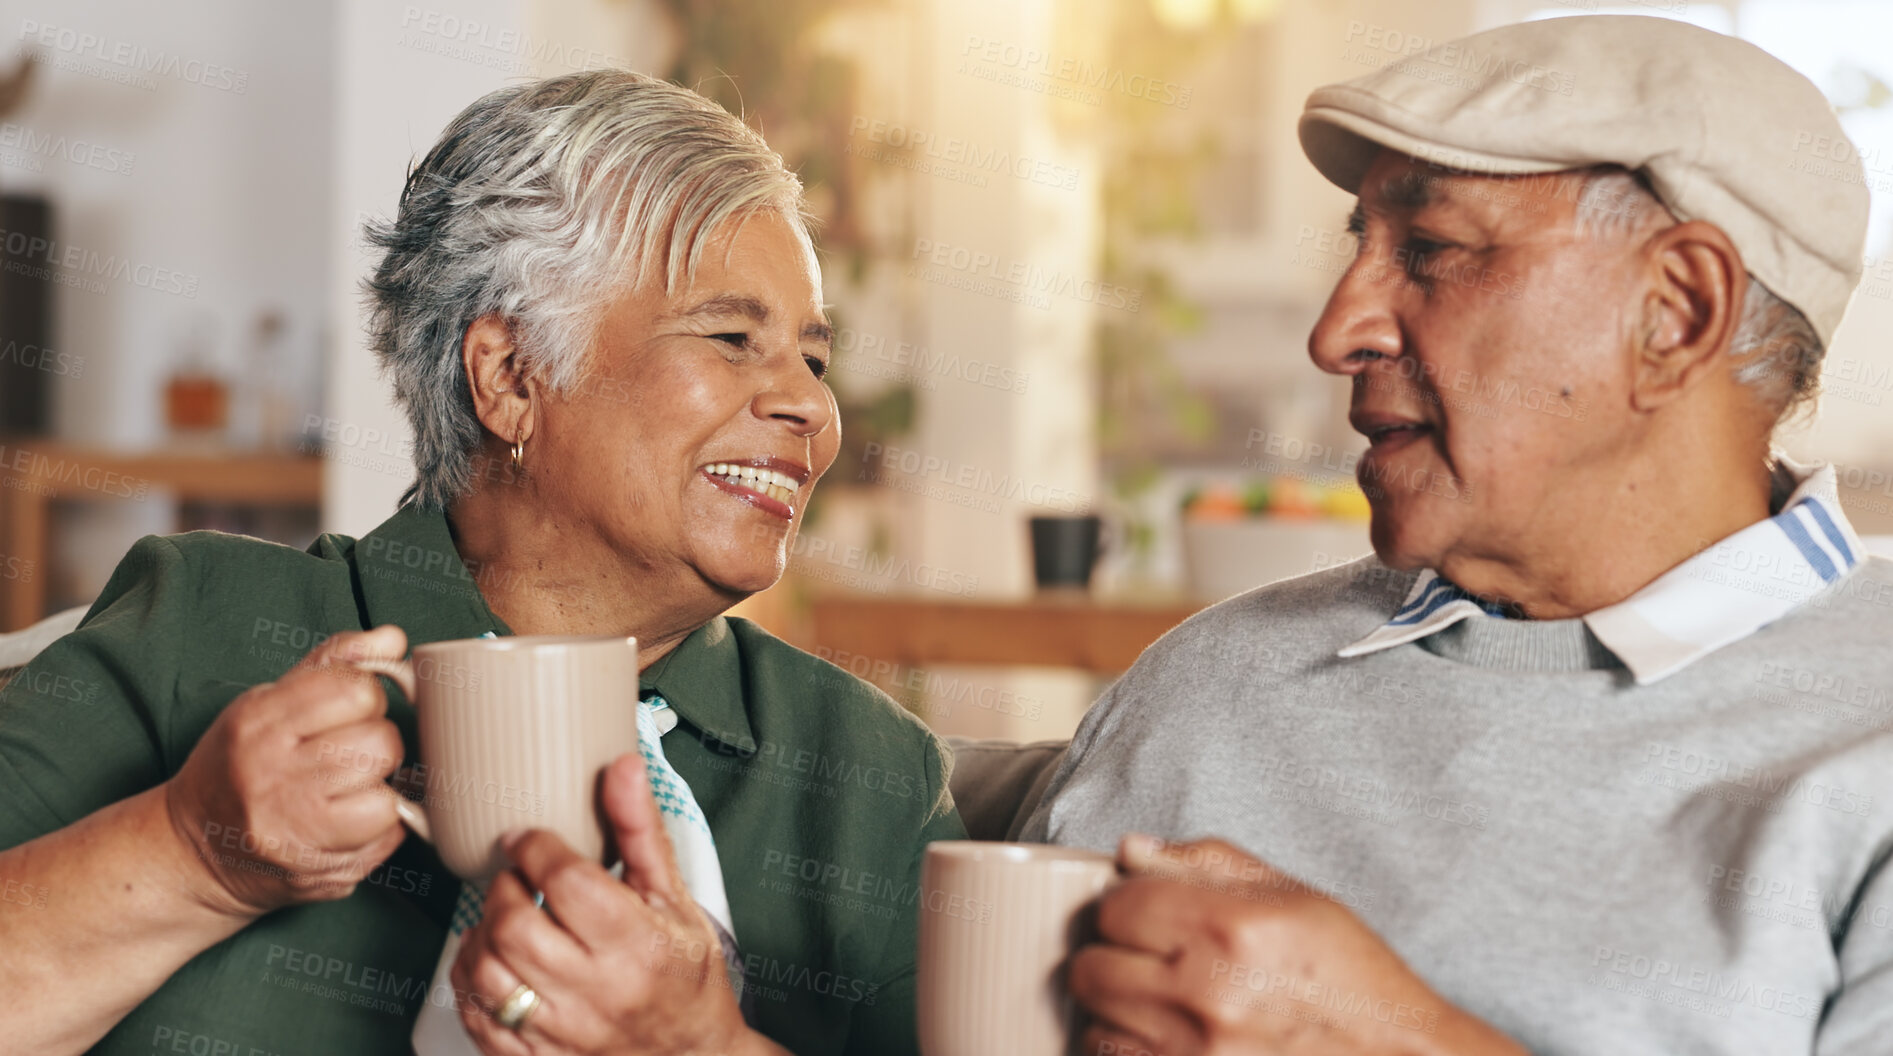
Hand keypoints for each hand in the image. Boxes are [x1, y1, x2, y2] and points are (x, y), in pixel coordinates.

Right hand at [163, 625, 413, 918]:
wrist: (192, 853)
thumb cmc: (237, 767)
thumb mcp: (267, 702)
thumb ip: (333, 664)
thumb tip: (393, 640)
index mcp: (258, 724)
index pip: (355, 690)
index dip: (366, 697)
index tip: (350, 709)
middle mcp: (271, 777)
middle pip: (380, 743)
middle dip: (376, 743)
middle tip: (347, 753)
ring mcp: (295, 831)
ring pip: (388, 794)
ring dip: (379, 787)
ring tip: (348, 787)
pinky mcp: (320, 871)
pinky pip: (389, 835)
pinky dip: (381, 825)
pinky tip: (348, 820)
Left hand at [451, 752, 777, 1055]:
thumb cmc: (685, 977)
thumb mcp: (675, 898)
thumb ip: (641, 831)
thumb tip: (623, 769)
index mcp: (637, 945)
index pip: (564, 880)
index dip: (534, 848)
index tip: (528, 840)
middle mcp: (597, 992)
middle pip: (514, 925)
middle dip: (504, 890)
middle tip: (518, 881)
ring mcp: (562, 1033)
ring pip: (487, 971)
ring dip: (483, 934)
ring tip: (506, 919)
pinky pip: (477, 1017)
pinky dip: (472, 981)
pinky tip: (494, 961)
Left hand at [1068, 835, 1526, 1055]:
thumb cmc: (1350, 980)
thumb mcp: (1293, 897)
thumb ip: (1205, 864)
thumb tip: (1131, 850)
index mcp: (1230, 929)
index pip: (1116, 907)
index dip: (1126, 907)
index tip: (1145, 916)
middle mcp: (1206, 994)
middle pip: (1091, 967)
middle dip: (1111, 957)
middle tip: (1146, 960)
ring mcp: (1194, 1054)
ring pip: (1096, 1023)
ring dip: (1115, 1010)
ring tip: (1159, 1003)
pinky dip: (1128, 1048)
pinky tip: (1164, 1037)